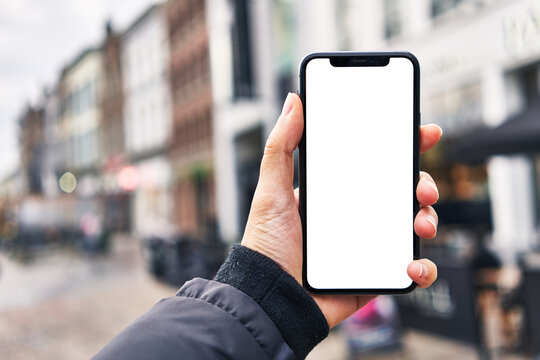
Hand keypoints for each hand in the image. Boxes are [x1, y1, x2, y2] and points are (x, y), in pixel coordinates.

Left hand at [242, 93, 441, 327]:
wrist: (271, 299)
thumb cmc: (266, 245)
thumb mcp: (271, 191)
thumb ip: (281, 146)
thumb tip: (293, 100)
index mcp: (337, 192)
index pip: (375, 163)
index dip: (402, 147)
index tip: (423, 133)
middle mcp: (356, 215)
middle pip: (402, 191)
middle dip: (423, 183)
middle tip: (422, 187)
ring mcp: (369, 244)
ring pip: (412, 225)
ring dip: (428, 219)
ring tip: (421, 223)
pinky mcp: (375, 273)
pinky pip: (410, 267)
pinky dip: (422, 266)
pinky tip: (413, 264)